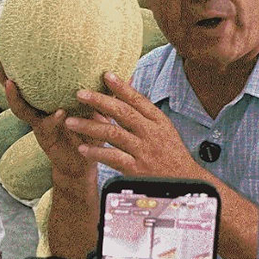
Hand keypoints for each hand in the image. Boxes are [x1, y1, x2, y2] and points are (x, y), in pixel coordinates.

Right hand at [0, 60, 98, 180]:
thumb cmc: (89, 134)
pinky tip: (59, 112)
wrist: (83, 163)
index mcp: (47, 101)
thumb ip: (101, 93)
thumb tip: (120, 70)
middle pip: (16, 92)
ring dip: (13, 96)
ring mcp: (39, 124)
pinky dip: (53, 119)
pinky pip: (46, 126)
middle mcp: (38, 110)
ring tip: (9, 82)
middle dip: (4, 77)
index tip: (12, 49)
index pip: (31, 81)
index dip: (19, 68)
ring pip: (20, 108)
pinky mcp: (46, 138)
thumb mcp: (96, 110)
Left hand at [62, 72, 200, 178]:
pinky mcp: (137, 169)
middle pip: (122, 112)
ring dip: (89, 126)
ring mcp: (144, 151)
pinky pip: (112, 158)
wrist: (187, 184)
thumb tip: (127, 92)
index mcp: (158, 122)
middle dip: (99, 101)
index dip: (121, 87)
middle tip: (79, 94)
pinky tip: (82, 149)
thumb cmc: (172, 155)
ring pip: (113, 134)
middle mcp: (151, 133)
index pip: (138, 100)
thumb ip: (145, 113)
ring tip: (70, 122)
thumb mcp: (164, 130)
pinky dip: (96, 152)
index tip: (105, 75)